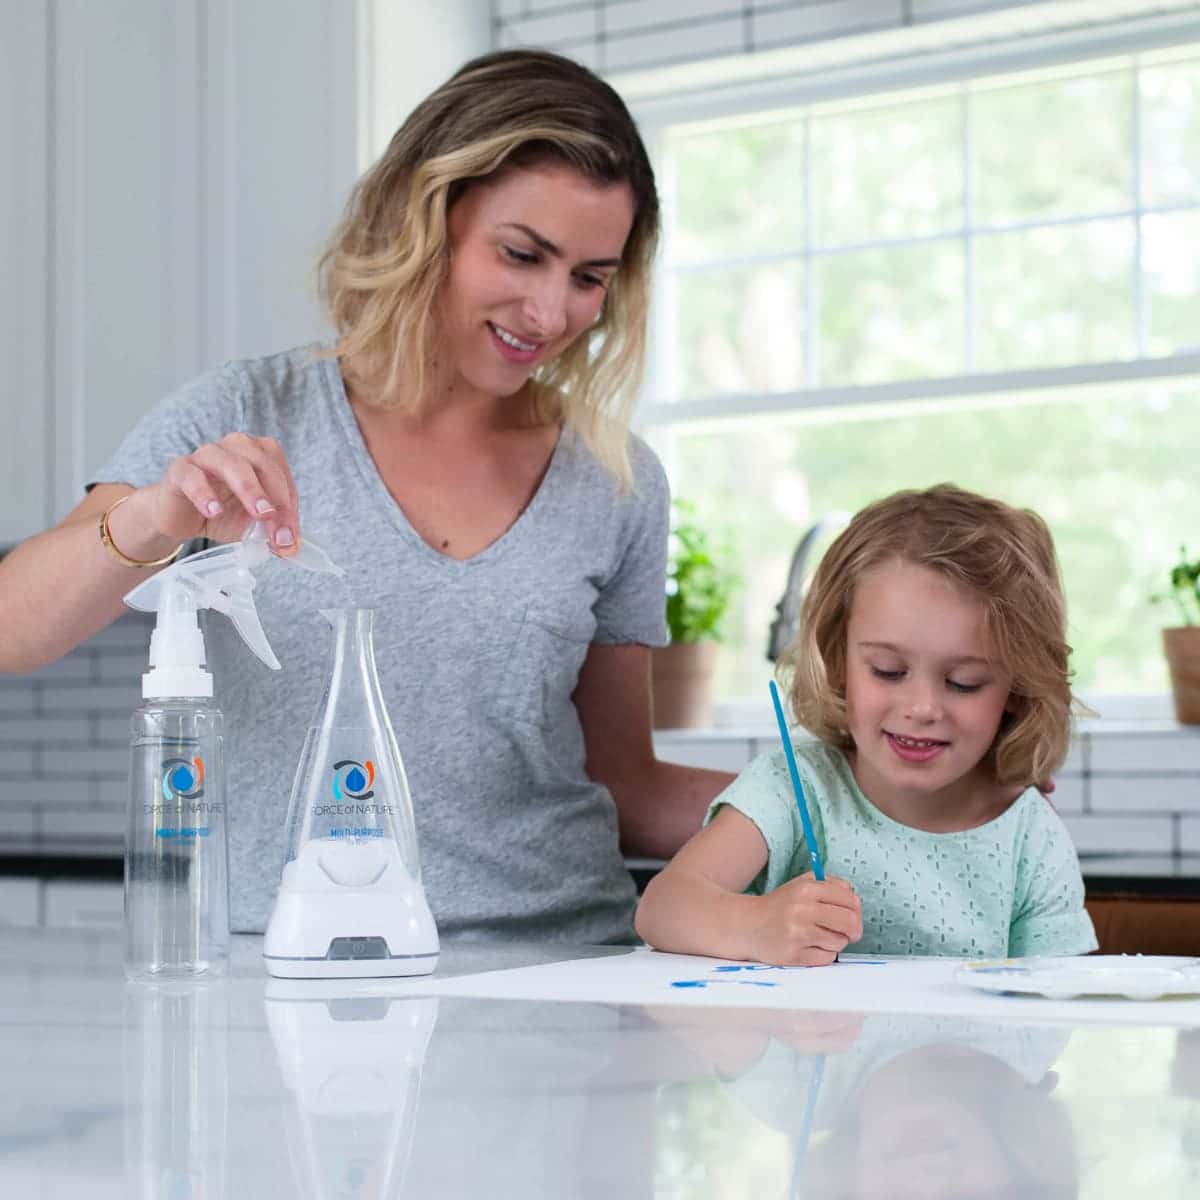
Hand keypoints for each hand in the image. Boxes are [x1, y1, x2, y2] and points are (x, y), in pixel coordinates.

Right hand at [143, 434, 300, 551]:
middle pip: (262, 464)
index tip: (290, 534)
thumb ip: (272, 530)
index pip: (281, 472)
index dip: (290, 503)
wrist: (180, 518)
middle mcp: (235, 447)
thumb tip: (291, 546)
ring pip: (231, 463)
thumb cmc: (221, 513)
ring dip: (249, 489)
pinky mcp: (179, 470)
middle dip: (276, 499)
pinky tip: (214, 511)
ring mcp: (205, 456)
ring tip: (260, 514)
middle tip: (280, 531)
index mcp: (259, 454)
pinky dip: (204, 493)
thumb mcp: (253, 524)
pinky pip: (192, 476)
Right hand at [746, 874, 862, 966]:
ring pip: (839, 942)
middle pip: (850, 922)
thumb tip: (856, 900)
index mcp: (807, 889)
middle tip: (850, 933)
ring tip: (820, 937)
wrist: (748, 925)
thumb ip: (831, 886)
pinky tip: (810, 947)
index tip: (853, 916)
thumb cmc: (780, 905)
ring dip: (836, 942)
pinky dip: (823, 954)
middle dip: (855, 930)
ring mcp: (797, 934)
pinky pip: (826, 958)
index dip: (857, 910)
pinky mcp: (793, 955)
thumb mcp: (802, 884)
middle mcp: (802, 910)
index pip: (850, 900)